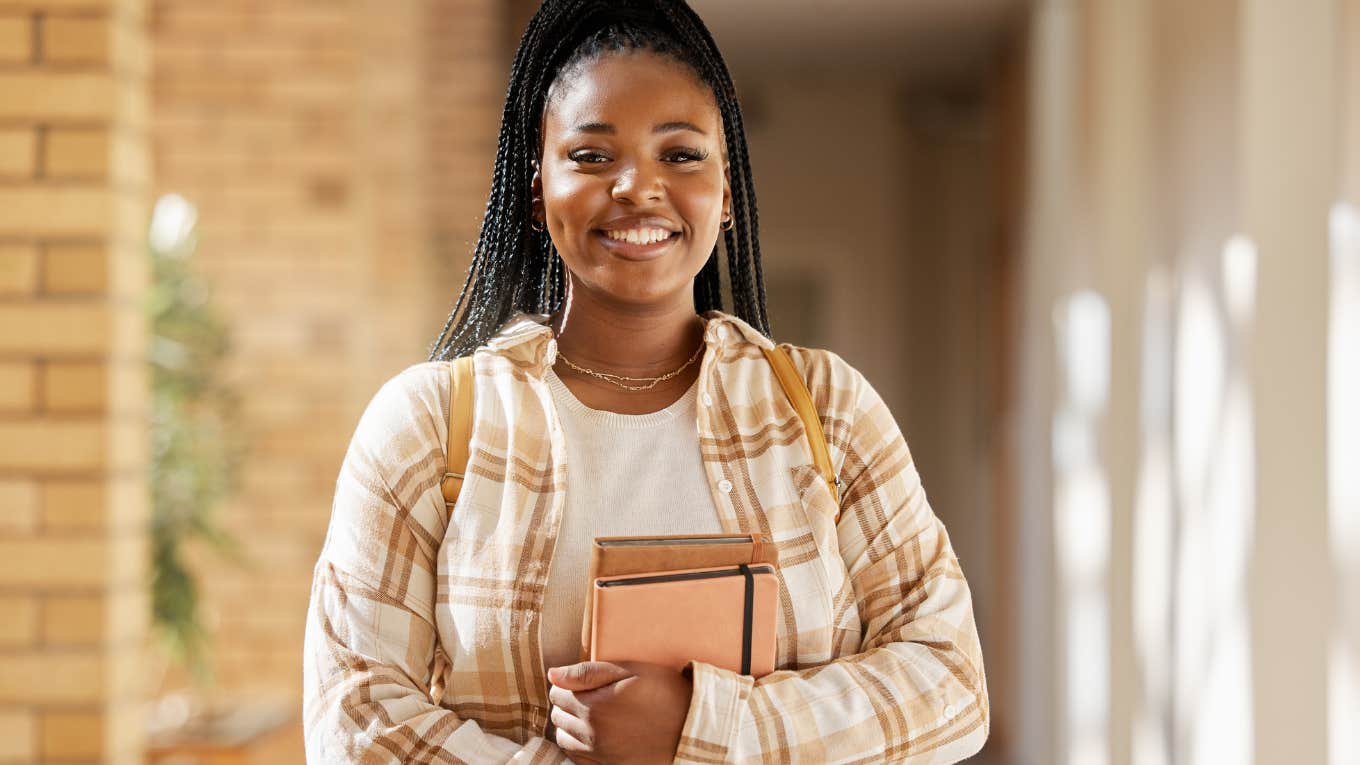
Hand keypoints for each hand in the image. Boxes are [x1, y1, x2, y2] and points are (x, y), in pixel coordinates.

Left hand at [546, 660, 692, 764]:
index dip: (567, 683)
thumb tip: (553, 674)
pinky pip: (577, 758)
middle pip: (558, 715)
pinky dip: (577, 746)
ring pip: (563, 738)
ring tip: (590, 714)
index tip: (582, 681)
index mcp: (594, 706)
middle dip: (567, 702)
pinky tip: (593, 735)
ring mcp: (600, 754)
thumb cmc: (666, 694)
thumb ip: (588, 672)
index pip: (558, 692)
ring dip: (569, 724)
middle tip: (588, 695)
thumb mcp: (631, 671)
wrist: (693, 728)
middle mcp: (592, 734)